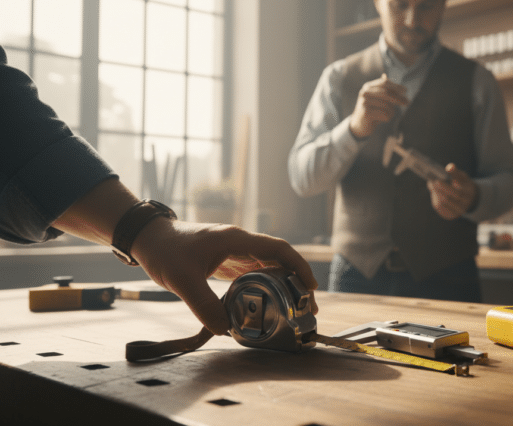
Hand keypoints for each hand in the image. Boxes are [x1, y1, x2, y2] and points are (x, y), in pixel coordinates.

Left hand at [131, 218, 317, 334]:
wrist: (147, 238)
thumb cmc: (164, 250)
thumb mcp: (182, 279)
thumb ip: (204, 305)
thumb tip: (225, 329)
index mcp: (235, 240)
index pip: (278, 249)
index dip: (298, 266)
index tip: (310, 286)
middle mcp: (240, 243)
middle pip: (279, 259)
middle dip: (297, 281)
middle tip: (307, 306)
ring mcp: (234, 251)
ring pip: (269, 266)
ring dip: (285, 284)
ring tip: (296, 308)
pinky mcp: (227, 260)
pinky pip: (255, 272)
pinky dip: (267, 286)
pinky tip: (272, 301)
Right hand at [349, 73, 407, 138]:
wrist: (359, 125)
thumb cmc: (371, 110)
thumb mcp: (377, 98)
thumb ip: (383, 88)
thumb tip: (386, 76)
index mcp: (368, 86)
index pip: (384, 83)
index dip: (396, 86)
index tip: (405, 90)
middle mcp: (365, 92)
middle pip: (387, 93)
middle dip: (399, 98)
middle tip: (407, 103)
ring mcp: (364, 102)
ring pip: (387, 105)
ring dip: (391, 112)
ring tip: (386, 115)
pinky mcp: (366, 113)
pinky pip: (385, 114)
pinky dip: (387, 118)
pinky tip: (381, 120)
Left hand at [427, 163, 478, 219]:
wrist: (470, 199)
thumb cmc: (464, 185)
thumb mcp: (463, 177)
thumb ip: (456, 173)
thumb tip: (448, 167)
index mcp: (469, 194)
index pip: (457, 193)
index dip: (445, 187)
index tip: (436, 180)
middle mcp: (464, 205)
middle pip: (448, 199)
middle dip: (438, 190)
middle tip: (431, 182)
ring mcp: (457, 212)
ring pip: (443, 204)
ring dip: (436, 194)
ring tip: (433, 185)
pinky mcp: (451, 215)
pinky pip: (440, 209)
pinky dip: (436, 199)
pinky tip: (435, 193)